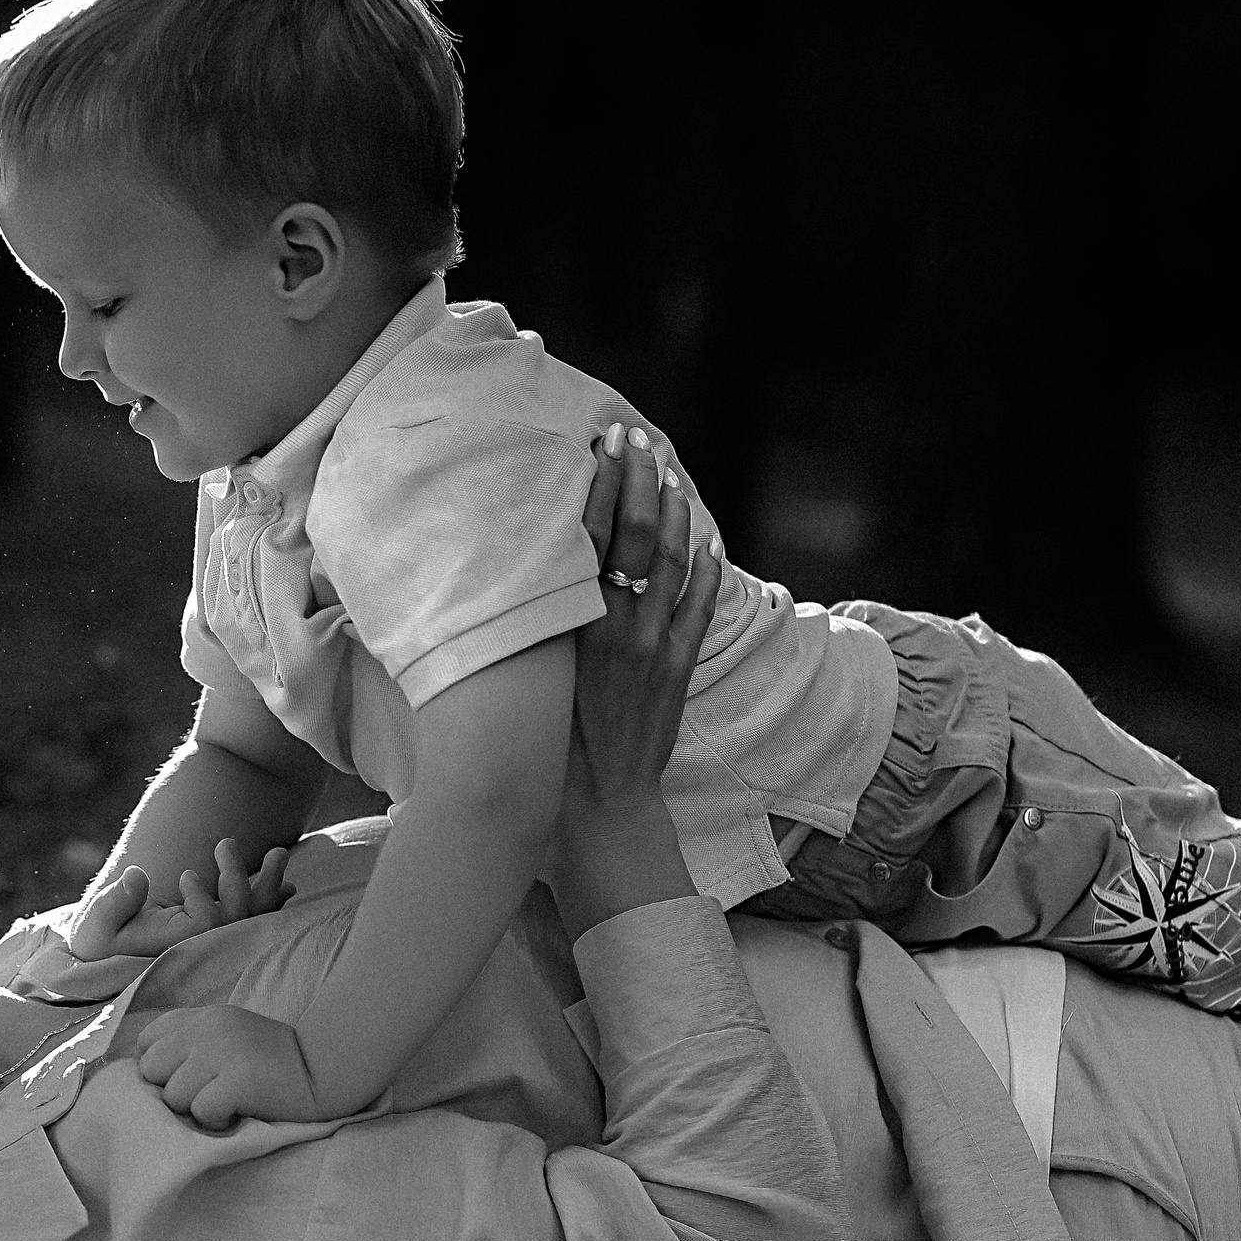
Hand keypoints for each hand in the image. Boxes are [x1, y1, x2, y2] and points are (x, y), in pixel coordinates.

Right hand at [67, 839, 291, 961]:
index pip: (207, 926)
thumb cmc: (102, 940)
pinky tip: (287, 884)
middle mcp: (202, 947)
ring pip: (253, 919)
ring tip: (279, 853)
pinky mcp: (221, 930)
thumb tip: (138, 875)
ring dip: (269, 886)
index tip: (185, 875)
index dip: (205, 901)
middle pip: (237, 919)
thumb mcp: (99, 924)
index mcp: (175, 947)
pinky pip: (255, 919)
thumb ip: (117, 902)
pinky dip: (271, 900)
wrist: (109, 954)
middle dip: (239, 881)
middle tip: (224, 843)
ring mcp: (215, 941)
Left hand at [135, 1004, 319, 1127]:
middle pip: (151, 1070)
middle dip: (174, 1090)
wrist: (324, 1068)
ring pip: (174, 1096)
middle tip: (207, 1094)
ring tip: (227, 1102)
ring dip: (197, 1109)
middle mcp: (206, 1029)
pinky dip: (217, 1121)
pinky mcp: (238, 1080)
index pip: (146, 1041)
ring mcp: (221, 1053)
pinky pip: (201, 1112)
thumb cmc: (273, 1061)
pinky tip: (238, 1112)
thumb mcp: (227, 1035)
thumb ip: (191, 1042)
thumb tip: (147, 1072)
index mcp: (201, 1017)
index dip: (161, 1068)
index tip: (186, 1078)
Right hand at [569, 423, 722, 833]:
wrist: (596, 803)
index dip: (602, 485)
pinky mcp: (678, 669)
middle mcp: (616, 629)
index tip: (604, 444)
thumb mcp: (532, 672)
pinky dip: (708, 570)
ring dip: (674, 513)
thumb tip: (538, 566)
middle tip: (636, 438)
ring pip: (673, 563)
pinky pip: (701, 608)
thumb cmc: (545, 742)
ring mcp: (654, 648)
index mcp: (572, 626)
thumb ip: (539, 621)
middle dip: (639, 481)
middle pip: (635, 537)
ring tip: (668, 473)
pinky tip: (708, 541)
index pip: (591, 538)